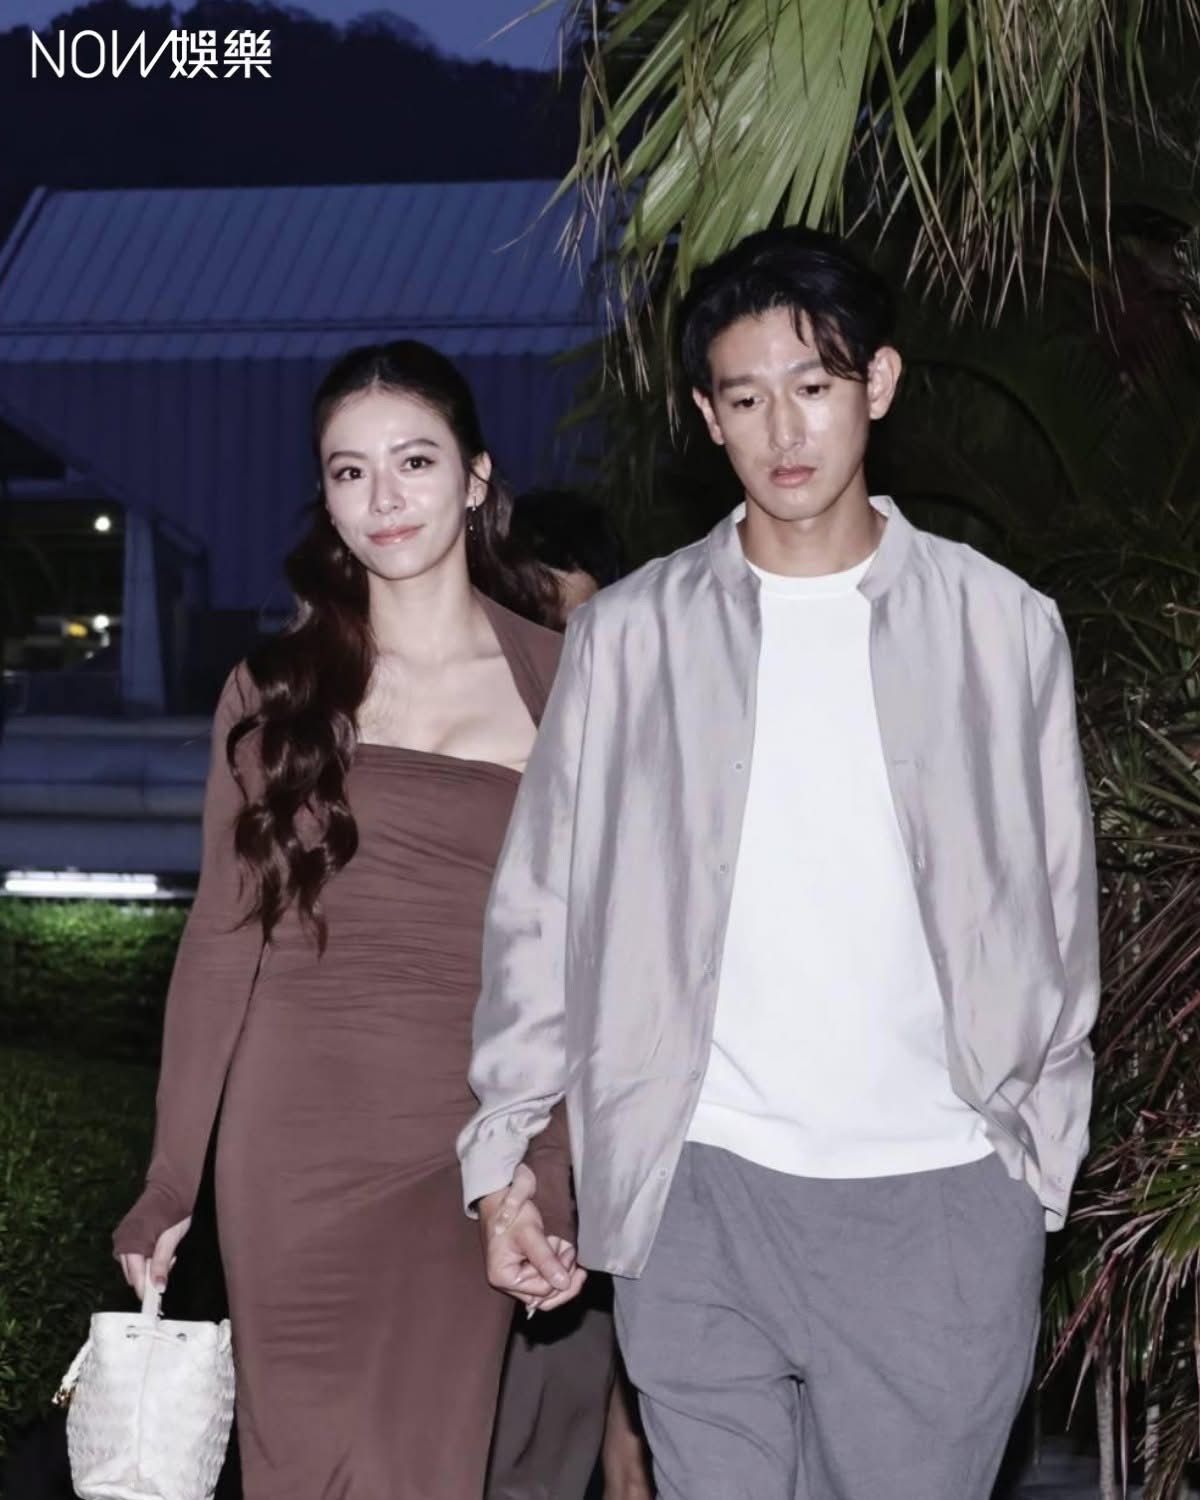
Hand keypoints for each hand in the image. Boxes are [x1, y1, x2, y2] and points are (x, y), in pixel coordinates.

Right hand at [118, 1216, 190, 1298]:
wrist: (170, 1189)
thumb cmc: (172, 1212)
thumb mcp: (170, 1239)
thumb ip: (161, 1263)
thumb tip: (158, 1288)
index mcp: (130, 1243)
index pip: (135, 1275)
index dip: (145, 1289)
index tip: (155, 1301)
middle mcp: (122, 1242)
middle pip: (134, 1272)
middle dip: (150, 1275)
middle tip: (169, 1265)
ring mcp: (124, 1238)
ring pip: (136, 1265)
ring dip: (151, 1266)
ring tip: (169, 1254)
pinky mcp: (130, 1235)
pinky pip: (137, 1255)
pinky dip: (150, 1257)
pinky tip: (163, 1249)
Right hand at [479, 1165, 585, 1312]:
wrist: (501, 1199)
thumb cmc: (511, 1214)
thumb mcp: (530, 1234)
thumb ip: (546, 1260)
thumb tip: (564, 1284)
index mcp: (504, 1278)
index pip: (542, 1291)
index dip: (560, 1274)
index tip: (569, 1253)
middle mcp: (508, 1283)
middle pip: (545, 1297)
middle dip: (563, 1276)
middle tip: (573, 1254)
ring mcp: (516, 1278)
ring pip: (547, 1290)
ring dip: (562, 1271)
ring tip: (568, 1250)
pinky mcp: (523, 1270)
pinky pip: (544, 1279)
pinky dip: (556, 1267)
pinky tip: (563, 1252)